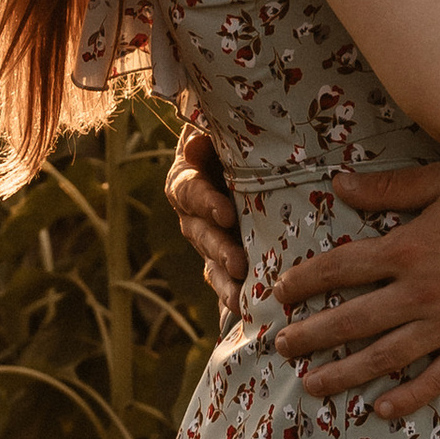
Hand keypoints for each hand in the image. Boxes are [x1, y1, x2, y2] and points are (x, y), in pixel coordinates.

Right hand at [165, 113, 246, 320]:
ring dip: (224, 278)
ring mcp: (206, 236)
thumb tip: (197, 146)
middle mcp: (191, 211)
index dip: (205, 202)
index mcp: (187, 175)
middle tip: (238, 262)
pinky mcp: (223, 255)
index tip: (226, 213)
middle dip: (218, 248)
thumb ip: (212, 133)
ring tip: (242, 295)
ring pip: (209, 260)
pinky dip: (231, 294)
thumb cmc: (238, 136)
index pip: (188, 190)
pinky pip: (222, 278)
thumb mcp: (223, 128)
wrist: (252, 154)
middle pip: (198, 232)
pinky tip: (244, 310)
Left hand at [272, 161, 439, 415]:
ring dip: (343, 373)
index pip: (337, 269)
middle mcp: (421, 294)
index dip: (302, 281)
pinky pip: (437, 379)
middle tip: (279, 346)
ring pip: (384, 358)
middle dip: (309, 335)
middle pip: (350, 321)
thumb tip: (338, 185)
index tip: (277, 292)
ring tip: (311, 386)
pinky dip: (407, 396)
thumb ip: (389, 188)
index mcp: (407, 249)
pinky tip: (382, 409)